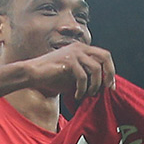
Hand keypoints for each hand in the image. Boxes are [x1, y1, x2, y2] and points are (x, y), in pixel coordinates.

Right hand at [0, 42, 115, 100]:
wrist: (32, 74)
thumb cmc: (51, 76)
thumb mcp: (72, 75)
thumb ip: (87, 75)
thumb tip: (103, 85)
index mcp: (81, 49)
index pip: (104, 55)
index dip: (110, 70)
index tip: (110, 86)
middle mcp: (80, 47)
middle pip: (105, 57)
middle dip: (109, 74)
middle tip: (107, 89)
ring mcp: (74, 53)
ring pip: (96, 68)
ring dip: (95, 85)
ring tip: (88, 94)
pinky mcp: (68, 61)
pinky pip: (82, 76)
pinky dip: (82, 89)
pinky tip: (77, 95)